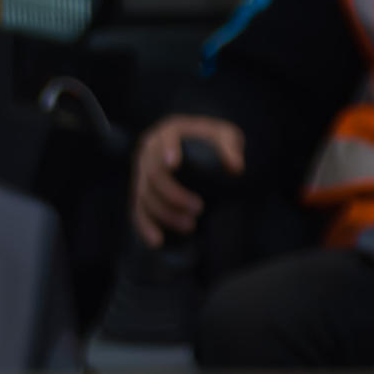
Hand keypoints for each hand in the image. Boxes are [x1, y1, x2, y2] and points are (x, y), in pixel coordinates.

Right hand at [130, 114, 243, 246]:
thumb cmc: (213, 141)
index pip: (164, 139)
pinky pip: (137, 210)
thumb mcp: (226, 136)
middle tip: (199, 210)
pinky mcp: (140, 192)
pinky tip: (157, 242)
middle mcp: (149, 151)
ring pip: (144, 196)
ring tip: (190, 227)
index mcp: (169, 131)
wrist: (200, 149)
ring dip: (164, 214)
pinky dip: (145, 226)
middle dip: (173, 195)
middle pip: (153, 174)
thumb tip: (236, 168)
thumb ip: (230, 148)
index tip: (175, 166)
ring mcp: (141, 172)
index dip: (167, 151)